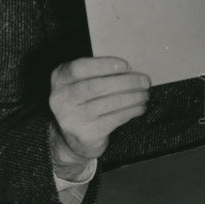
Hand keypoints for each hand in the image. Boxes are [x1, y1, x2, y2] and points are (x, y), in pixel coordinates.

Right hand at [48, 57, 149, 173]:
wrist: (73, 138)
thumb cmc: (84, 101)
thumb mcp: (81, 82)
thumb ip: (97, 72)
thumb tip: (131, 68)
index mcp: (60, 79)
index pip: (78, 68)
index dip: (104, 65)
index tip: (126, 65)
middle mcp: (61, 99)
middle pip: (96, 86)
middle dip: (126, 82)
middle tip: (145, 81)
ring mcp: (72, 119)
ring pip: (108, 103)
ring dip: (132, 97)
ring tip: (145, 93)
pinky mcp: (85, 134)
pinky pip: (114, 119)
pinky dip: (131, 111)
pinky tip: (140, 107)